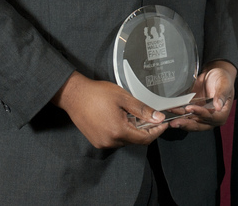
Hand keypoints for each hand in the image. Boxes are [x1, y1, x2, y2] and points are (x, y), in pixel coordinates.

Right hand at [52, 72, 167, 148]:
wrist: (74, 95)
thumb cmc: (97, 94)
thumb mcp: (124, 98)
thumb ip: (142, 110)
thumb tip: (158, 118)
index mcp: (118, 131)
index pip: (144, 138)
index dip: (156, 132)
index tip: (163, 124)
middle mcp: (110, 141)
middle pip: (135, 140)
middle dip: (145, 130)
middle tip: (149, 116)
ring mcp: (102, 143)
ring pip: (125, 140)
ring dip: (132, 130)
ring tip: (131, 115)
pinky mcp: (96, 141)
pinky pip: (114, 140)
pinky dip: (121, 132)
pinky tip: (119, 118)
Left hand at [168, 60, 236, 131]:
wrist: (214, 74)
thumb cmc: (222, 79)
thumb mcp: (224, 84)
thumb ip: (221, 95)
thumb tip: (218, 106)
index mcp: (221, 114)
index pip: (210, 117)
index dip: (200, 114)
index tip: (190, 108)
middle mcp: (211, 119)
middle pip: (198, 125)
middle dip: (186, 124)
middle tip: (175, 122)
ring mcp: (201, 116)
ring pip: (189, 122)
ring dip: (179, 120)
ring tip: (169, 119)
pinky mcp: (193, 112)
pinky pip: (184, 116)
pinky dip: (177, 114)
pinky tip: (170, 111)